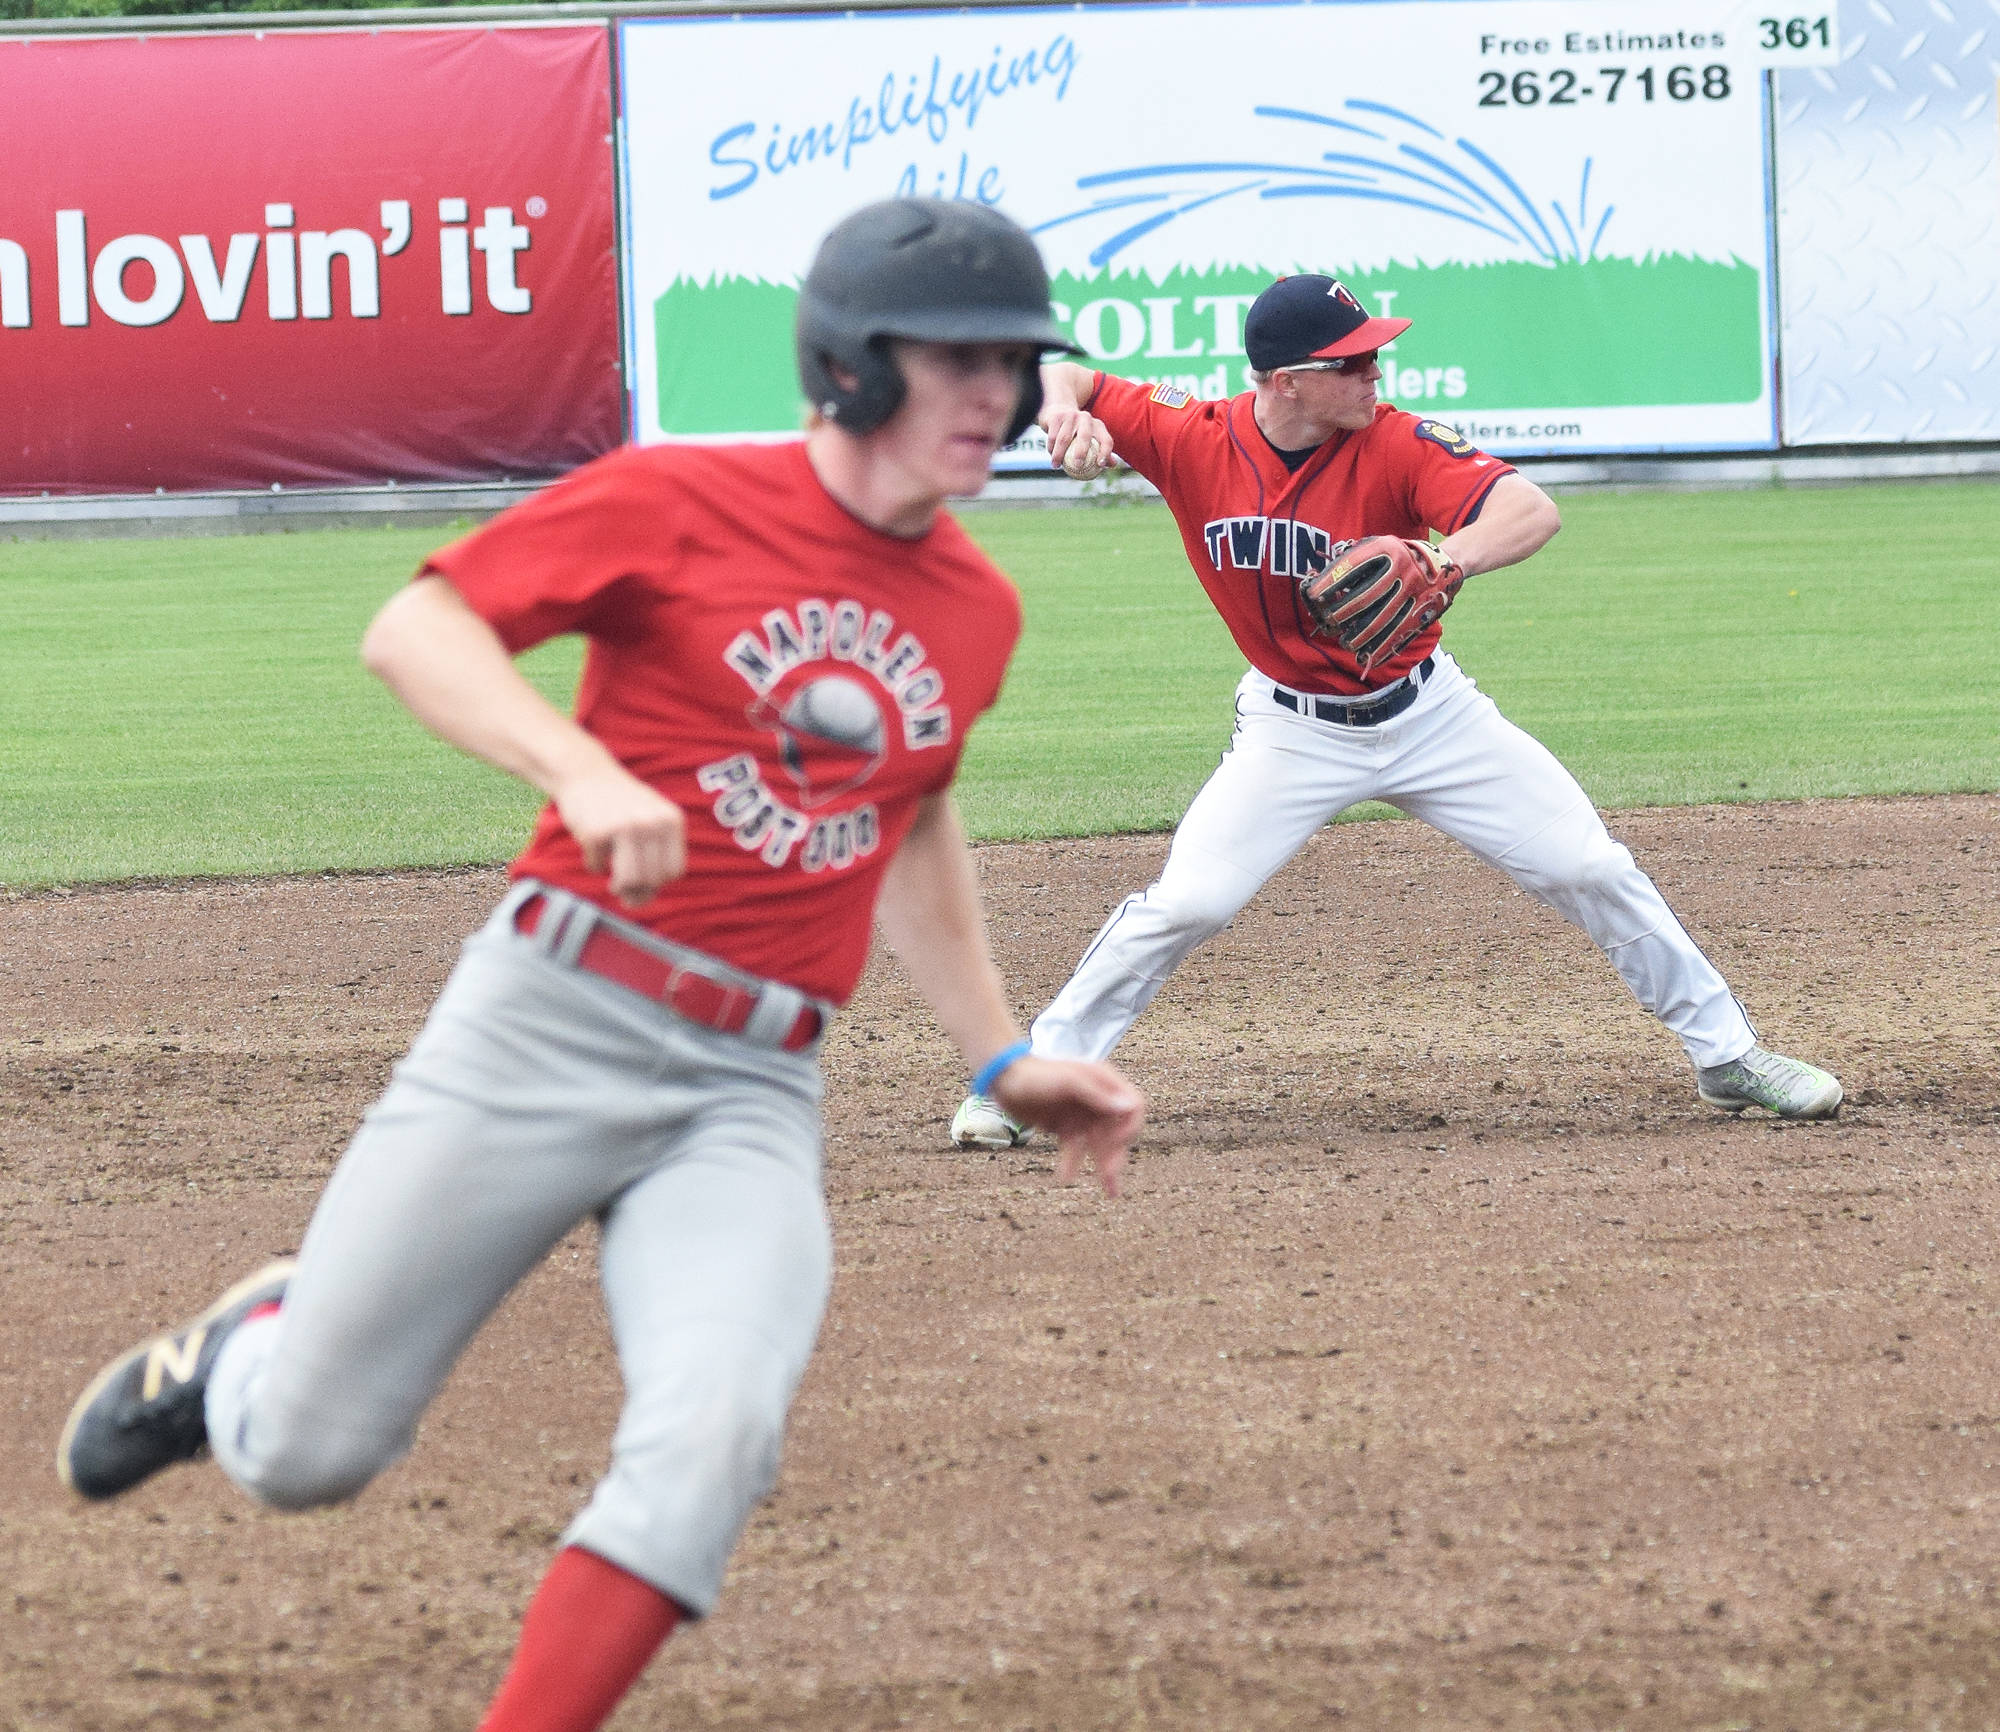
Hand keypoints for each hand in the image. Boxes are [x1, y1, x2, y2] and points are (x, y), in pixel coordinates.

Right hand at [553, 762, 687, 906]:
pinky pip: (597, 867)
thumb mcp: (651, 819)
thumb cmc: (619, 804)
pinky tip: (593, 851)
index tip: (645, 880)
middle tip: (622, 887)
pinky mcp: (596, 832)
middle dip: (637, 891)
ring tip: (613, 883)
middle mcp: (652, 823)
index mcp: (671, 821)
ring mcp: (624, 827)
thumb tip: (641, 900)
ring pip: (630, 881)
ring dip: (619, 888)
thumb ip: (656, 855)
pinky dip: (593, 865)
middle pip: (652, 880)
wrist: (585, 773)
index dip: (658, 882)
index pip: (674, 871)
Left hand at [993, 1056, 1145, 1197]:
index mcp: (1104, 1083)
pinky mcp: (1065, 1126)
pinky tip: (1066, 1177)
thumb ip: (1097, 1094)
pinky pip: (1076, 1148)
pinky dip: (1073, 1163)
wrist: (1002, 1078)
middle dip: (1116, 1153)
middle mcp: (1097, 1099)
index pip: (1133, 1106)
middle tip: (1110, 1176)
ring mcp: (1081, 1114)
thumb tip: (1128, 1107)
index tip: (1117, 1142)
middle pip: (1118, 1131)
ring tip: (1110, 1192)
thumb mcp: (1068, 1081)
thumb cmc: (1034, 1074)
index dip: (1130, 1126)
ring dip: (1105, 1166)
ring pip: (1100, 1144)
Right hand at [1042, 407, 1113, 480]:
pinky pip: (1053, 436)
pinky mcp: (1056, 417)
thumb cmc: (1078, 431)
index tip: (1100, 465)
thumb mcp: (1091, 438)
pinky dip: (1051, 448)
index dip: (1106, 452)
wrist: (1059, 411)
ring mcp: (1070, 416)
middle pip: (1085, 436)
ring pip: (1064, 438)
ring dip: (1058, 454)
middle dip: (1081, 452)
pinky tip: (1051, 457)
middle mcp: (1086, 418)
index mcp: (1098, 426)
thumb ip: (1101, 450)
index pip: (1106, 440)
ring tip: (1056, 466)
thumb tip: (1112, 465)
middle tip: (1077, 466)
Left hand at [1297, 534, 1463, 673]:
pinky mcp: (1423, 611)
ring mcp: (1415, 591)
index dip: (1331, 583)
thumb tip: (1322, 583)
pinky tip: (1367, 658)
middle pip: (1367, 596)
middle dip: (1343, 613)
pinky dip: (1382, 649)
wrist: (1444, 564)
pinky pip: (1400, 633)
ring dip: (1360, 636)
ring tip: (1346, 643)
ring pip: (1382, 620)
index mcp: (1388, 548)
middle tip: (1329, 623)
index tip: (1313, 596)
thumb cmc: (1399, 557)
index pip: (1353, 566)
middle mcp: (1403, 568)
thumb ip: (1355, 560)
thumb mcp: (1381, 547)